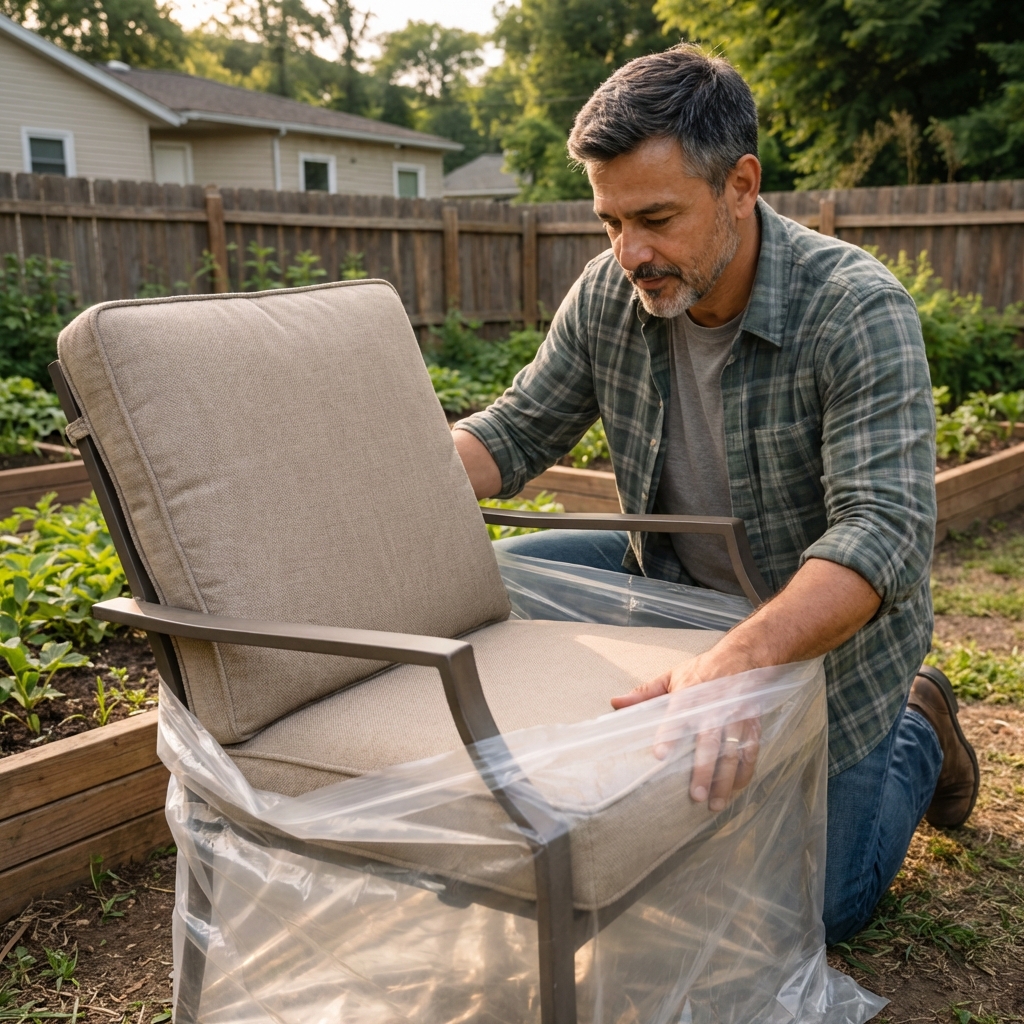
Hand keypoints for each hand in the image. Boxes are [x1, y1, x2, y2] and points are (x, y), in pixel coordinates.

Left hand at [609, 558, 881, 810]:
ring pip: (732, 752)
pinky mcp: (752, 724)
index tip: (660, 755)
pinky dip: (744, 773)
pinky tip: (735, 791)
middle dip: (704, 770)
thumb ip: (644, 693)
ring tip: (714, 803)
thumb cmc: (702, 670)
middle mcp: (714, 707)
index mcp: (691, 694)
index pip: (678, 715)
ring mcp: (736, 717)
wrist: (743, 657)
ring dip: (724, 780)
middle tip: (695, 795)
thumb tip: (615, 703)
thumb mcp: (672, 675)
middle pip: (710, 742)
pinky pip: (750, 752)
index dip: (669, 735)